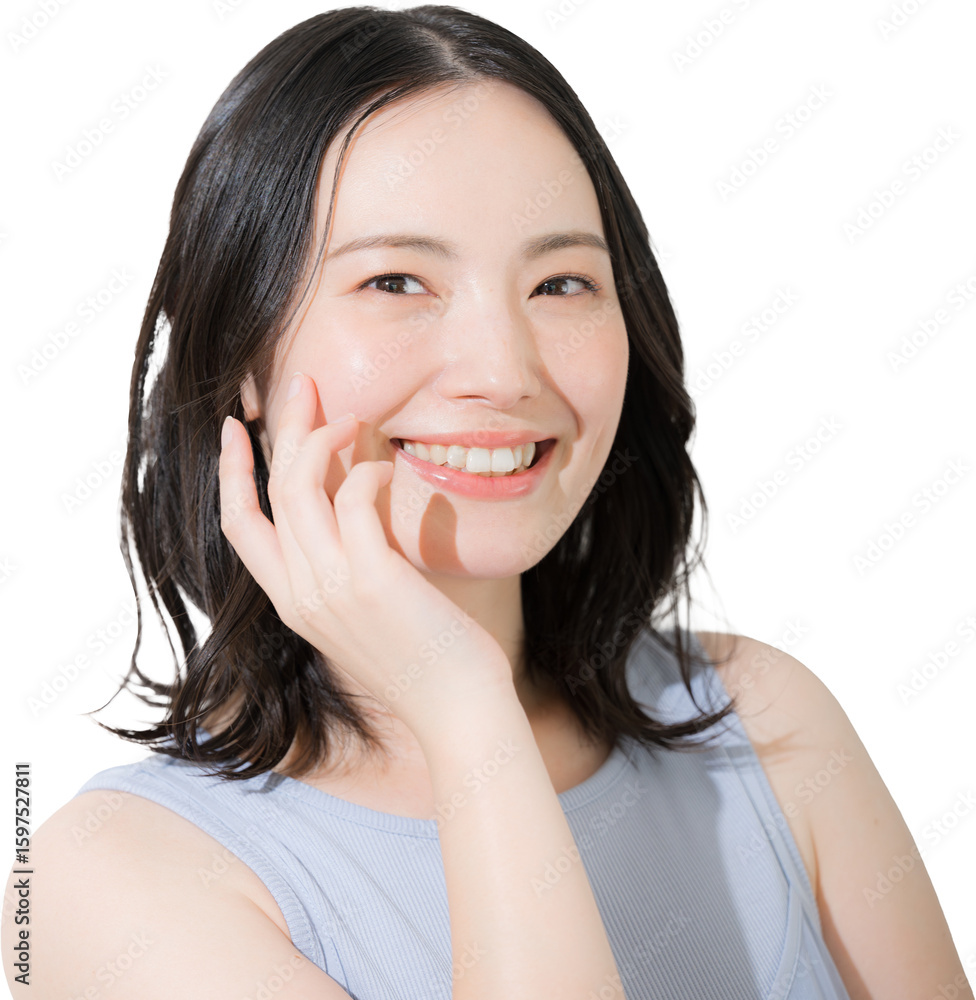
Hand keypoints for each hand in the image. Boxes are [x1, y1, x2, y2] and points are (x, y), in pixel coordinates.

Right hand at [217, 371, 512, 740]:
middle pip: (271, 491)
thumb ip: (348, 568)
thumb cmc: (423, 661)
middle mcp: (301, 593)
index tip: (238, 428)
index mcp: (293, 602)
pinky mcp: (373, 579)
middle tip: (301, 386)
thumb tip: (355, 511)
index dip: (231, 473)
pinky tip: (387, 466)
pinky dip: (367, 471)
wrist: (456, 713)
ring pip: (300, 488)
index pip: (240, 527)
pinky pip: (355, 500)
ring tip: (353, 416)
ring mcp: (332, 587)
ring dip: (323, 439)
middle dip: (281, 430)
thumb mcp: (366, 615)